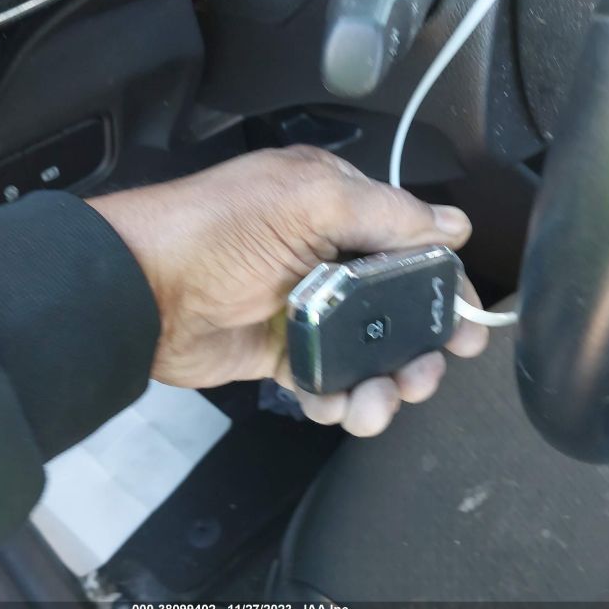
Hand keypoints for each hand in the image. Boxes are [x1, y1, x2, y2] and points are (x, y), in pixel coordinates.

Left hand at [89, 146, 487, 436]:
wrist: (139, 291)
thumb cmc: (218, 232)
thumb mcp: (305, 201)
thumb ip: (384, 214)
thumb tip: (455, 225)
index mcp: (336, 208)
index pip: (410, 246)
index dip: (445, 287)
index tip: (468, 325)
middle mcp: (327, 256)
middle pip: (399, 307)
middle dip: (421, 345)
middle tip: (427, 374)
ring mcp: (307, 309)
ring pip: (369, 351)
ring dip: (385, 383)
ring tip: (382, 402)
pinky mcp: (283, 354)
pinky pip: (330, 381)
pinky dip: (341, 400)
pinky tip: (340, 407)